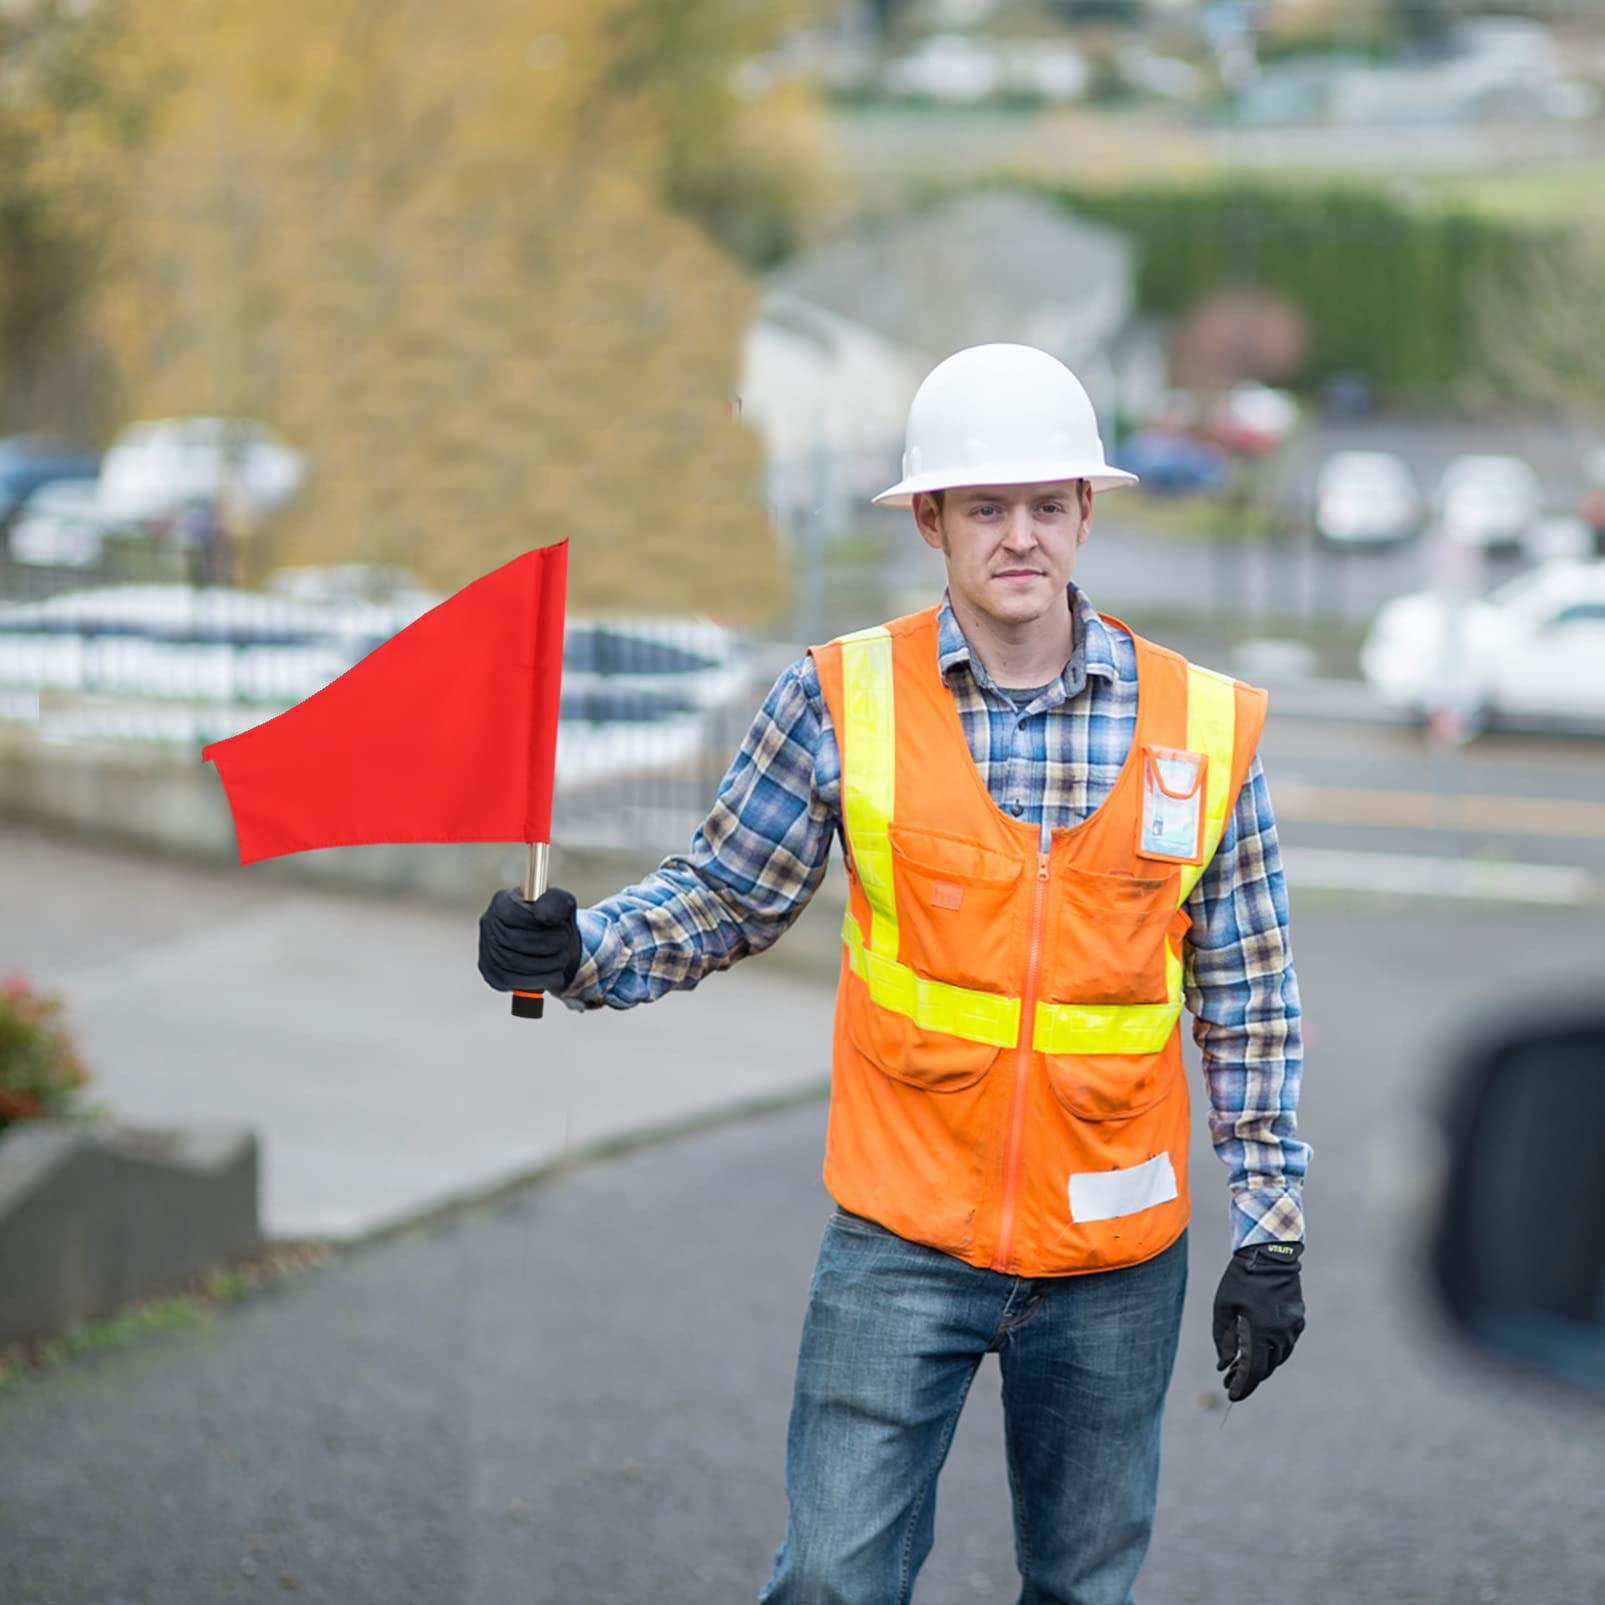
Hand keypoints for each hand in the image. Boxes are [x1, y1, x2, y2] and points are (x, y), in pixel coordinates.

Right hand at [478, 886, 581, 994]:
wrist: (552, 943)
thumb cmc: (554, 919)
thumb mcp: (562, 904)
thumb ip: (555, 902)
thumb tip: (542, 915)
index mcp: (501, 902)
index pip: (512, 915)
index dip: (540, 925)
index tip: (562, 928)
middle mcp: (488, 925)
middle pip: (513, 940)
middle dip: (547, 945)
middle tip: (564, 944)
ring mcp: (487, 951)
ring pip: (513, 962)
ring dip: (546, 963)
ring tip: (562, 958)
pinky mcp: (492, 974)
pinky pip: (512, 981)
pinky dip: (539, 980)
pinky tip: (555, 975)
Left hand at [1212, 1241, 1304, 1401]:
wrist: (1270, 1255)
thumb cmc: (1241, 1279)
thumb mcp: (1224, 1307)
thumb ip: (1222, 1338)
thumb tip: (1224, 1364)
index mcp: (1261, 1332)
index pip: (1253, 1371)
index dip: (1241, 1386)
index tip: (1231, 1396)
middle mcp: (1281, 1335)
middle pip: (1266, 1368)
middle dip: (1248, 1378)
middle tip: (1231, 1381)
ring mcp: (1293, 1328)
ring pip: (1277, 1358)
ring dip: (1261, 1365)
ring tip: (1241, 1366)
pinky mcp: (1298, 1320)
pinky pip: (1285, 1344)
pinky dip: (1272, 1351)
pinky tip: (1258, 1349)